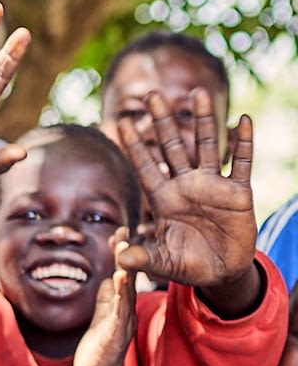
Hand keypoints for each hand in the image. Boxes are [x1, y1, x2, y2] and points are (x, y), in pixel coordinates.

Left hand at [73, 230, 136, 365]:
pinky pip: (119, 310)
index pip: (123, 275)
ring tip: (124, 245)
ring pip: (127, 290)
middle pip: (128, 277)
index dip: (121, 254)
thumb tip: (107, 280)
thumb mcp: (99, 321)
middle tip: (124, 229)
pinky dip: (121, 293)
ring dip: (126, 266)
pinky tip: (119, 278)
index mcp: (120, 307)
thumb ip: (104, 302)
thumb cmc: (97, 354)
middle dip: (126, 254)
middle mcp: (125, 312)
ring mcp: (121, 322)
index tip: (119, 231)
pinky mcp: (115, 334)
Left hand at [115, 89, 256, 290]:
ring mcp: (213, 186)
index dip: (135, 145)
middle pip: (172, 147)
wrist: (220, 272)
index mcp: (164, 199)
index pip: (146, 167)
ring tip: (197, 94)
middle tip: (151, 96)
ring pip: (207, 146)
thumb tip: (120, 256)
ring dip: (203, 121)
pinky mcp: (238, 193)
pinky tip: (243, 121)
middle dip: (162, 122)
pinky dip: (244, 143)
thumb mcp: (162, 263)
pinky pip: (242, 163)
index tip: (120, 122)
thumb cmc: (186, 264)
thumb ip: (142, 258)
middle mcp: (186, 186)